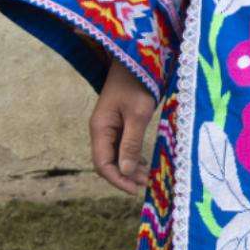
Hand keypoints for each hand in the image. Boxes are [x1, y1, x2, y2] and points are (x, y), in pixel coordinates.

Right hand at [89, 59, 156, 195]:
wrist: (135, 59)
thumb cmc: (137, 84)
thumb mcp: (138, 115)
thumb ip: (131, 143)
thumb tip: (126, 172)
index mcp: (100, 128)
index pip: (102, 164)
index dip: (117, 179)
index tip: (135, 189)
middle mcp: (101, 130)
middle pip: (107, 162)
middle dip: (125, 176)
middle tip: (147, 183)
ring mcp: (109, 126)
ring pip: (115, 155)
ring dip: (130, 168)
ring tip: (149, 176)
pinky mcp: (118, 123)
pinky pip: (122, 146)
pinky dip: (132, 156)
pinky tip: (145, 162)